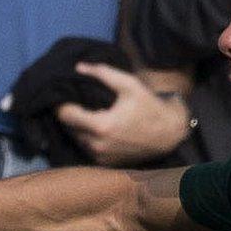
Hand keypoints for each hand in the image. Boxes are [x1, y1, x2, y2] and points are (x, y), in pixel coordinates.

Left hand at [58, 64, 192, 167]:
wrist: (169, 134)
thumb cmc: (149, 107)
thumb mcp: (129, 84)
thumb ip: (102, 73)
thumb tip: (78, 68)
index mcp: (100, 126)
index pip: (65, 115)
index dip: (61, 103)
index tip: (65, 95)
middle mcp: (97, 145)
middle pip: (68, 128)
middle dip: (69, 115)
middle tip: (77, 102)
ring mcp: (101, 157)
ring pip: (77, 139)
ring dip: (78, 127)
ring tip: (86, 114)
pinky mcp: (106, 163)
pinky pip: (87, 149)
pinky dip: (88, 138)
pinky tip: (97, 128)